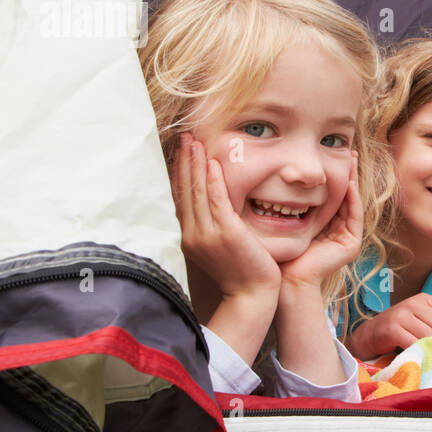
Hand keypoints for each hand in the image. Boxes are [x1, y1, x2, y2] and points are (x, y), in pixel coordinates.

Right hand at [173, 133, 279, 302]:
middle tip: (184, 136)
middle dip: (184, 161)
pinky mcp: (226, 234)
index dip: (179, 172)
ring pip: (197, 192)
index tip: (180, 150)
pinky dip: (212, 182)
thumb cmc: (240, 270)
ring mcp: (207, 234)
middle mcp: (192, 234)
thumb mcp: (217, 245)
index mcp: (188, 236)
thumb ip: (209, 224)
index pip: (180, 197)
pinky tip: (211, 163)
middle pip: (184, 191)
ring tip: (194, 141)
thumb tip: (205, 203)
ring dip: (194, 164)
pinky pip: (216, 202)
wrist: (251, 295)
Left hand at [280, 152, 361, 289]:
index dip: (332, 175)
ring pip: (352, 202)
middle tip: (348, 151)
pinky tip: (349, 181)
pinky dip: (353, 198)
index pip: (330, 196)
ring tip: (352, 160)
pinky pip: (354, 215)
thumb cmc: (279, 252)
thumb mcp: (283, 220)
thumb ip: (284, 202)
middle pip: (345, 196)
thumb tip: (272, 177)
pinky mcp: (351, 243)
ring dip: (353, 181)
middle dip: (347, 174)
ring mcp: (346, 238)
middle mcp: (337, 232)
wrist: (286, 279)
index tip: (330, 154)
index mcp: (324, 227)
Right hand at [347, 293, 431, 358]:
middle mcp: (413, 302)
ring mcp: (401, 314)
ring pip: (428, 335)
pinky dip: (413, 350)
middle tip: (423, 342)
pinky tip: (406, 349)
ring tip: (413, 345)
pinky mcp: (392, 329)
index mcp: (424, 298)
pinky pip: (413, 343)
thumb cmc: (400, 330)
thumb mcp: (421, 320)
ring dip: (423, 345)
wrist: (369, 335)